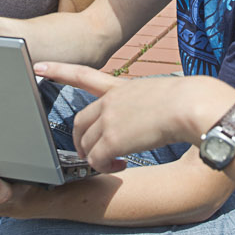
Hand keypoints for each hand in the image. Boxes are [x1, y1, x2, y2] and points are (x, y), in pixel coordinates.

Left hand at [38, 62, 230, 170]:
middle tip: (94, 154)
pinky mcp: (112, 139)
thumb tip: (150, 120)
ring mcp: (109, 119)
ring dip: (95, 157)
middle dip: (82, 141)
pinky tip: (121, 167)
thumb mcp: (161, 94)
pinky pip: (96, 160)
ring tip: (114, 163)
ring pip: (85, 143)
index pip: (83, 75)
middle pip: (79, 122)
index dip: (60, 71)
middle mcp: (110, 102)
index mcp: (122, 87)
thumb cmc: (190, 102)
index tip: (40, 67)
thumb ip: (146, 105)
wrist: (193, 106)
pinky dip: (104, 167)